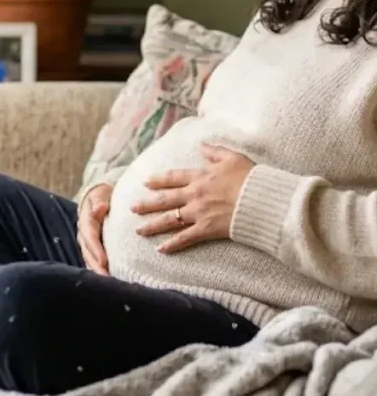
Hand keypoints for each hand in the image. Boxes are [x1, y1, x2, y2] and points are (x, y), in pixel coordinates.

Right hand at [78, 183, 112, 274]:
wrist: (98, 198)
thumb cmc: (102, 195)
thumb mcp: (101, 194)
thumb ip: (100, 201)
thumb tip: (99, 209)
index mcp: (86, 221)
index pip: (90, 237)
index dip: (96, 250)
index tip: (105, 262)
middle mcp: (83, 234)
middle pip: (88, 253)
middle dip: (96, 267)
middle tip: (107, 280)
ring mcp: (86, 242)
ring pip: (89, 259)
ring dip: (96, 271)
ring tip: (108, 285)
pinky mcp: (91, 247)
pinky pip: (93, 260)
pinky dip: (98, 270)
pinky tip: (107, 281)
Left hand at [131, 145, 253, 253]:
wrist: (262, 200)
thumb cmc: (251, 177)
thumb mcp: (232, 157)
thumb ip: (215, 152)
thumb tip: (201, 145)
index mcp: (200, 176)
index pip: (173, 177)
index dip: (158, 180)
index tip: (146, 182)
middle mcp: (195, 194)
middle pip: (165, 199)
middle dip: (147, 204)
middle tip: (132, 208)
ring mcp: (198, 212)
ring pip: (169, 220)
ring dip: (152, 225)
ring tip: (137, 230)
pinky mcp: (206, 229)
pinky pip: (185, 238)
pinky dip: (172, 245)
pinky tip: (160, 250)